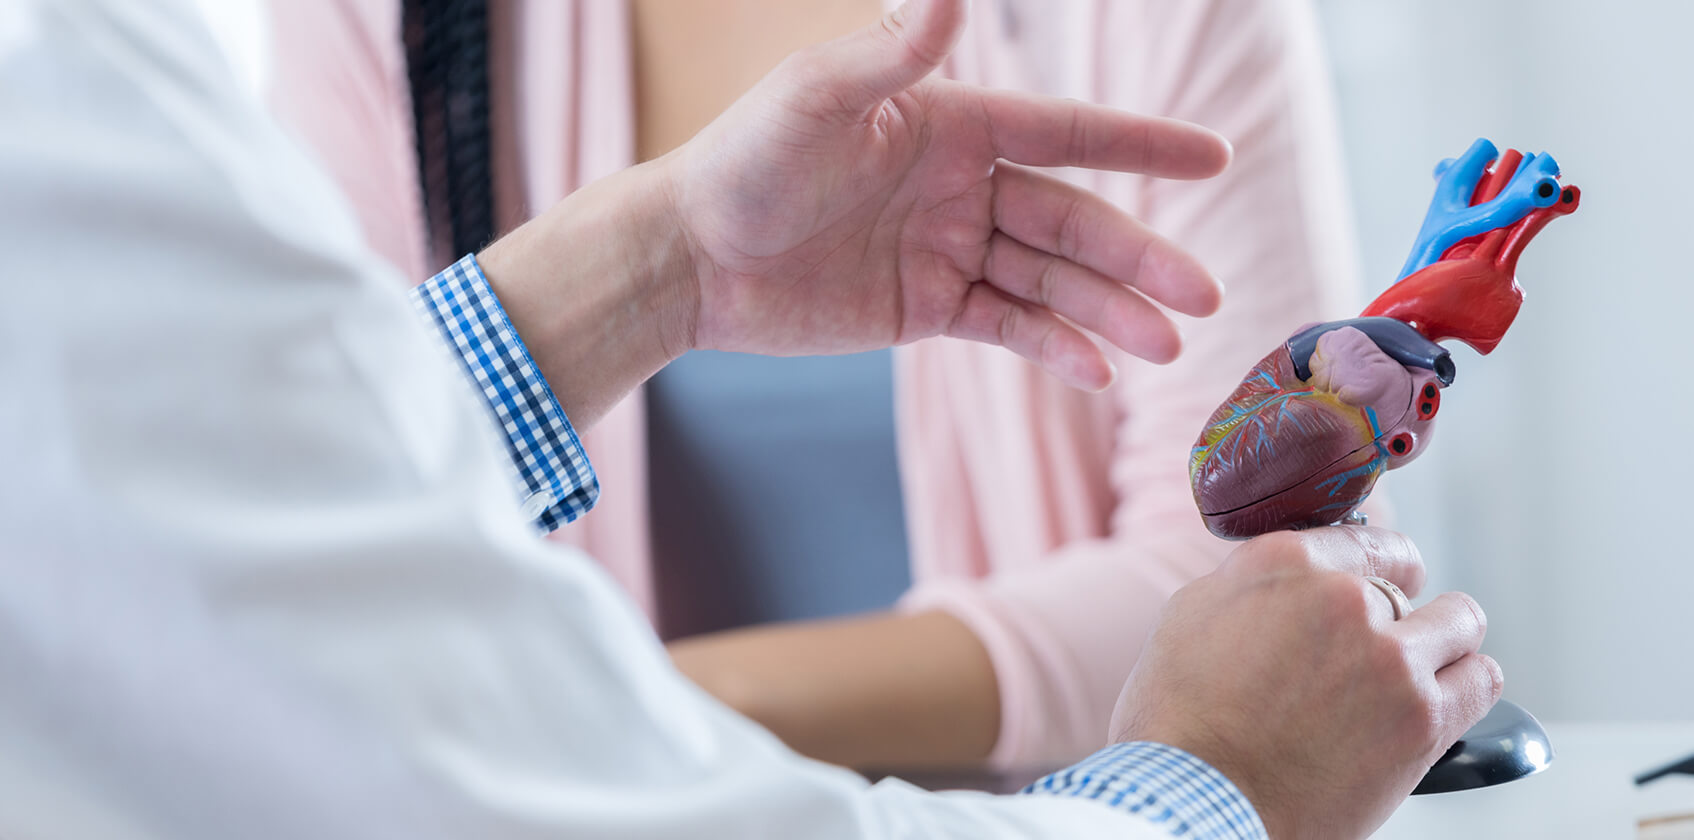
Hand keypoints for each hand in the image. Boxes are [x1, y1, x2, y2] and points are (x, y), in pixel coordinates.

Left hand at [661, 0, 1231, 389]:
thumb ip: (892, 50)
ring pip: (1050, 281)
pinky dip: (1053, 347)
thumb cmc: (745, 161)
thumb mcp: (816, 96)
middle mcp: (964, 185)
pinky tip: (1098, 371)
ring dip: (1109, 313)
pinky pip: (1006, 326)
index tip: (1215, 157)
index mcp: (954, 124)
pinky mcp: (926, 308)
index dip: (1144, 145)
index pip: (1069, 132)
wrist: (691, 256)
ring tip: (1166, 348)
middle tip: (1204, 299)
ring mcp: (949, 249)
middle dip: (1140, 258)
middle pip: (1075, 220)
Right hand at [1110, 528, 1501, 838]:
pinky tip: (1440, 698)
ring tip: (1412, 672)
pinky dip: (1465, 684)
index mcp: (1286, 562)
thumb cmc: (1178, 721)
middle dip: (1392, 614)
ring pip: (1460, 621)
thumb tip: (1295, 581)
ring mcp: (1392, 658)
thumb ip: (1257, 583)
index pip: (1367, 540)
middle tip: (1367, 651)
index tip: (1377, 585)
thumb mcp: (1191, 615)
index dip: (1372, 567)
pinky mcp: (1424, 719)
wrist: (1196, 801)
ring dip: (1439, 642)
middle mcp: (1345, 598)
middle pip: (1408, 583)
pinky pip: (1482, 678)